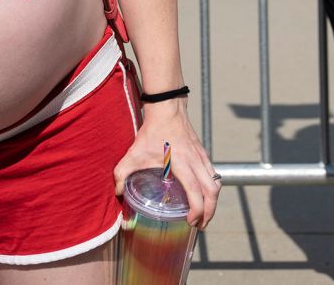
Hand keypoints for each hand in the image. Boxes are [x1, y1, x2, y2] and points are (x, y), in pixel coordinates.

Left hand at [114, 101, 221, 228]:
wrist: (167, 108)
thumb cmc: (151, 131)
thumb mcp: (133, 153)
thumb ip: (121, 173)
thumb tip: (117, 192)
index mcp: (182, 164)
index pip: (196, 192)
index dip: (197, 210)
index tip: (190, 222)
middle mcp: (196, 162)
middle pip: (212, 192)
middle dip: (209, 212)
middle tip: (200, 225)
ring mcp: (202, 157)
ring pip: (216, 184)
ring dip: (213, 202)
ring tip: (203, 214)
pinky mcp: (203, 153)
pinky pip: (213, 174)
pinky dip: (212, 188)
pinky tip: (202, 194)